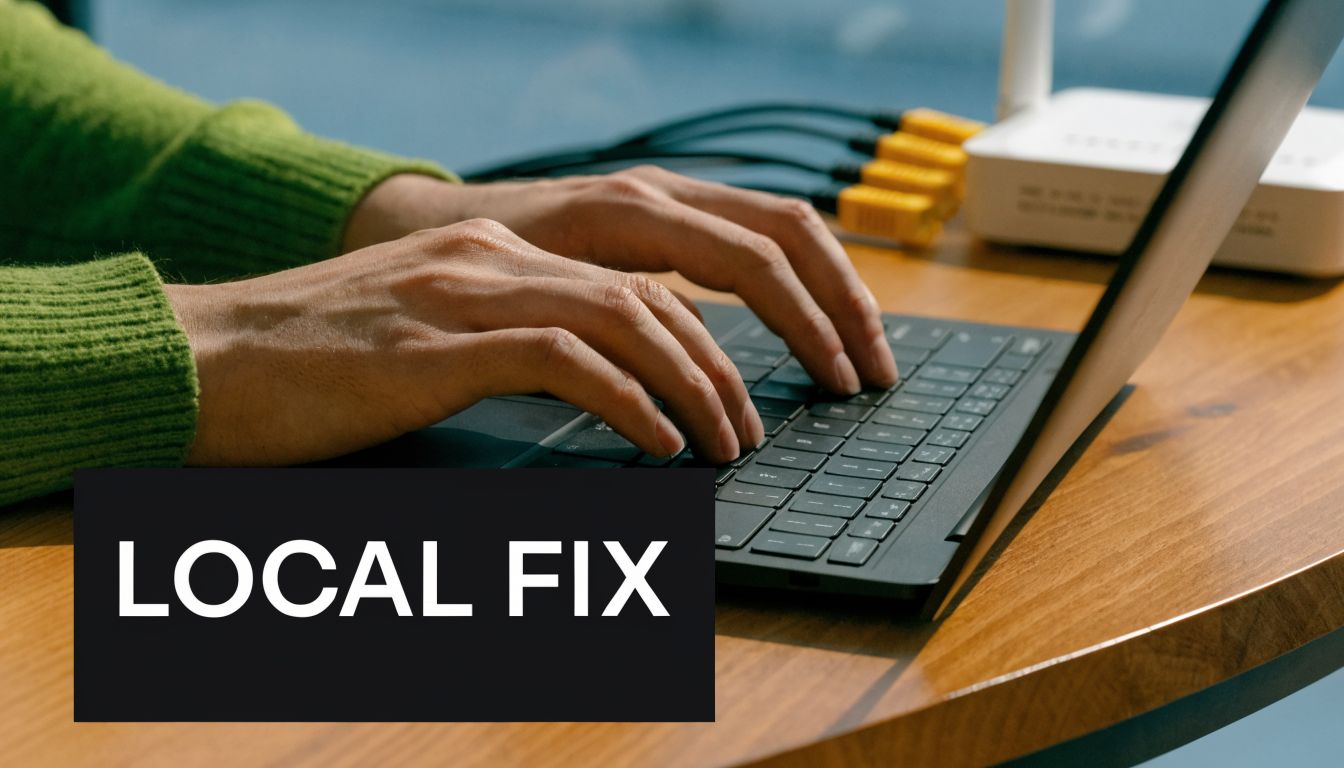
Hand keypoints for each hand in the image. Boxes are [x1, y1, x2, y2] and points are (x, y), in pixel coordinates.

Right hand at [164, 219, 763, 465]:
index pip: (630, 275)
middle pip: (646, 292)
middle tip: (748, 428)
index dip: (700, 332)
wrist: (199, 357)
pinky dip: (628, 400)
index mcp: (490, 248)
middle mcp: (487, 255)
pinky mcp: (435, 345)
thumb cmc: (308, 367)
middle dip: (717, 363)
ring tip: (723, 443)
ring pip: (622, 316)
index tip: (732, 389)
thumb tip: (590, 386)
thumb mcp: (423, 335)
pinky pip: (564, 360)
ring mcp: (461, 293)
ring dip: (690, 385)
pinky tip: (659, 443)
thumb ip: (500, 340)